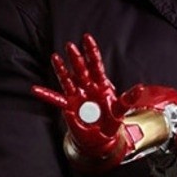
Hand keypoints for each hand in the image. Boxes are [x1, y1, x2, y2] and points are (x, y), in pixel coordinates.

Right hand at [32, 34, 126, 158]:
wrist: (100, 139)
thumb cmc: (109, 122)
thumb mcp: (120, 111)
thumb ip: (128, 99)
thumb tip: (140, 89)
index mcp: (101, 86)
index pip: (96, 66)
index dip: (92, 52)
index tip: (87, 38)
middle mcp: (87, 87)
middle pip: (81, 70)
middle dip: (76, 59)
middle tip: (71, 46)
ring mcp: (77, 95)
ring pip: (68, 80)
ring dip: (61, 70)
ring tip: (55, 58)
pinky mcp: (69, 106)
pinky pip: (56, 100)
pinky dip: (47, 95)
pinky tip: (36, 89)